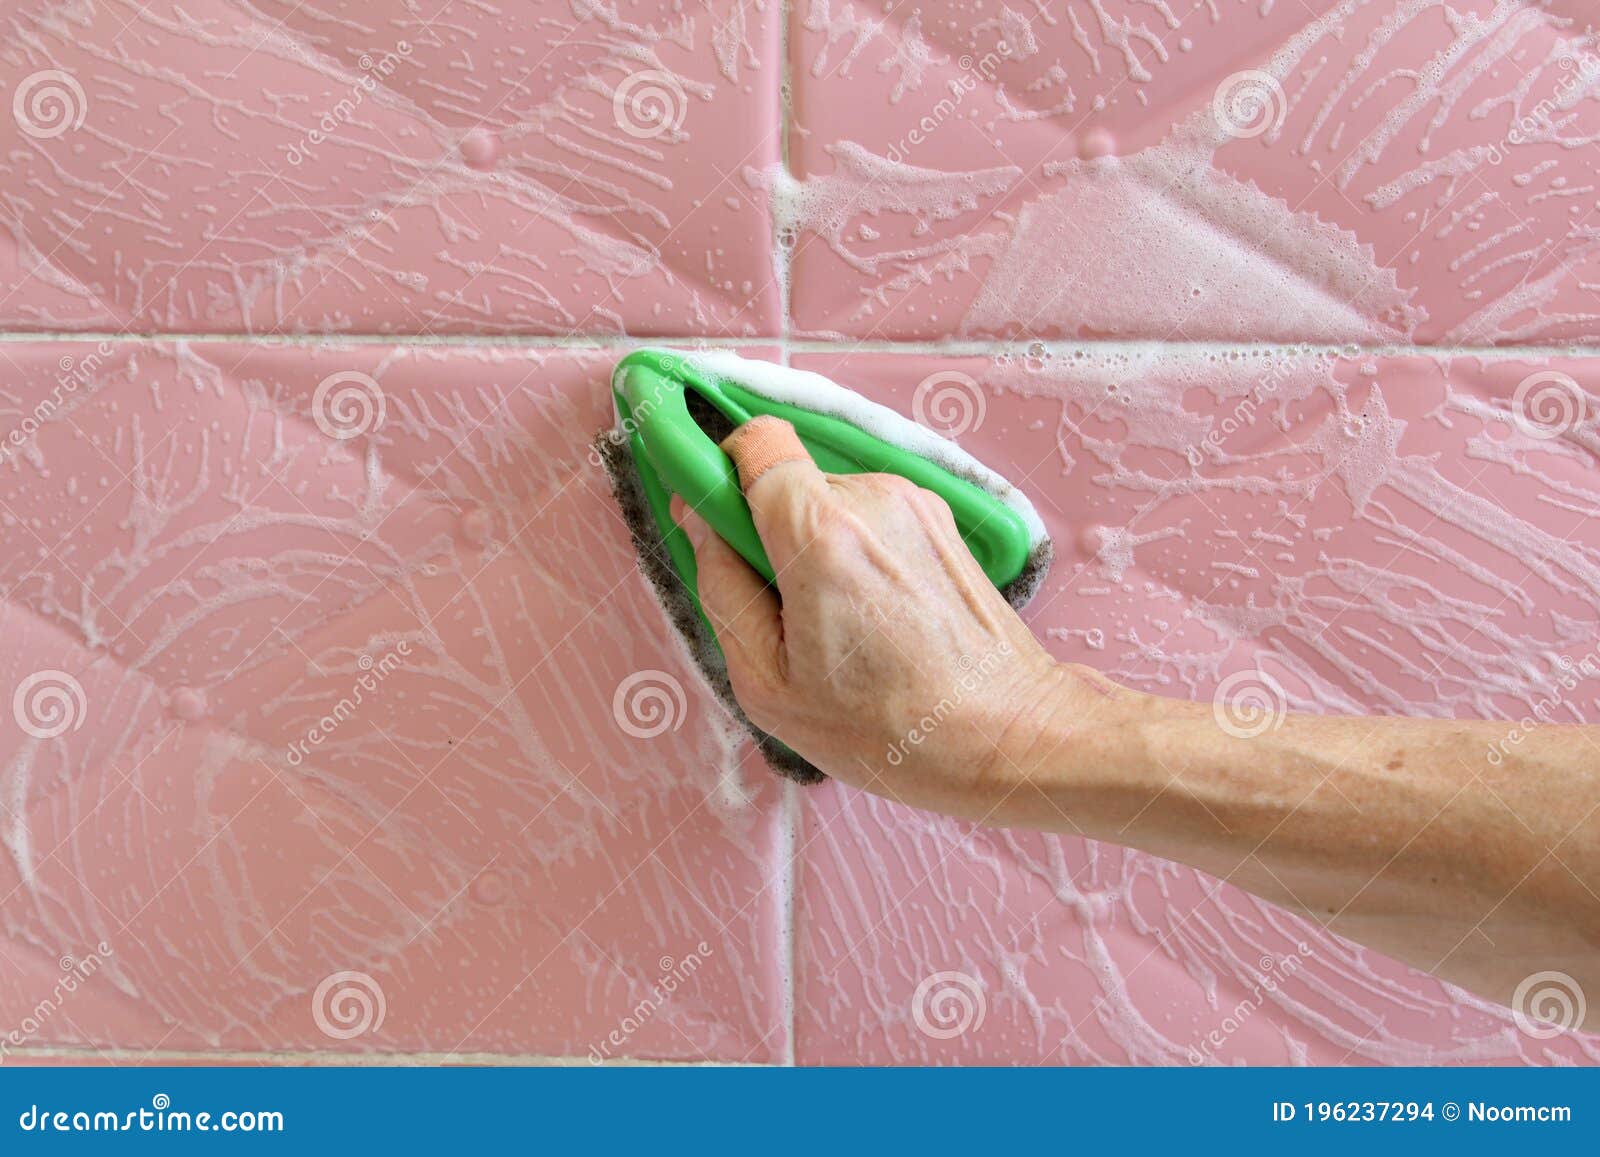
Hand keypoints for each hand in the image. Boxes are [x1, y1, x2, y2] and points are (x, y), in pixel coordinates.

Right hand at [672, 416, 1068, 818]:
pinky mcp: (941, 520)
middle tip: (781, 609)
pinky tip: (875, 620)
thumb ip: (721, 590)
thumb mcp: (770, 685)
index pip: (753, 442)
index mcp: (821, 535)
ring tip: (838, 627)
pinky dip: (856, 554)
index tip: (707, 513)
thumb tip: (700, 527)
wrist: (1010, 736)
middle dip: (767, 531)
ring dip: (814, 547)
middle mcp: (872, 500)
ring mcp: (914, 504)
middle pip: (787, 481)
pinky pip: (869, 517)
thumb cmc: (893, 729)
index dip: (719, 470)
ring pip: (828, 501)